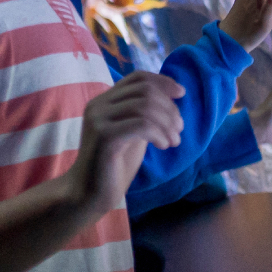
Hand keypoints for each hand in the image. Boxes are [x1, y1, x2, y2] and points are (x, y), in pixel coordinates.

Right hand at [68, 73, 185, 215]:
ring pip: (145, 107)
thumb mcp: (133, 133)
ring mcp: (99, 119)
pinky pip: (141, 125)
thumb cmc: (114, 165)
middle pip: (144, 91)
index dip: (163, 81)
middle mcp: (98, 105)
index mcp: (104, 100)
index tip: (182, 94)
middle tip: (179, 129)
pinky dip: (159, 133)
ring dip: (167, 123)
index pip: (137, 77)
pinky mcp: (104, 137)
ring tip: (174, 140)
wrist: (89, 193)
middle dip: (169, 107)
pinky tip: (164, 146)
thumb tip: (170, 98)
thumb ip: (144, 115)